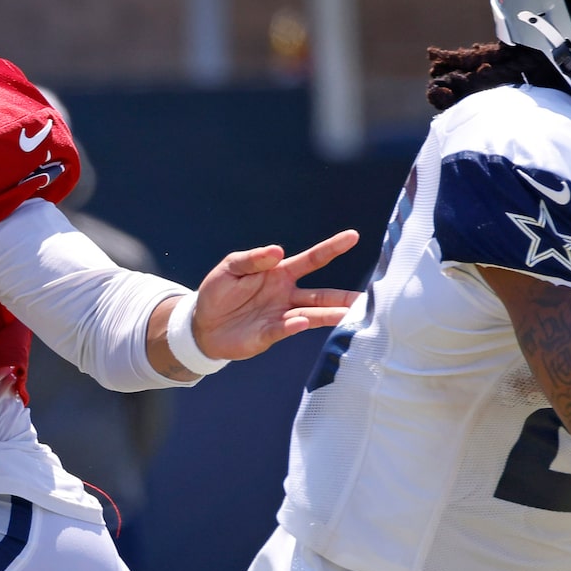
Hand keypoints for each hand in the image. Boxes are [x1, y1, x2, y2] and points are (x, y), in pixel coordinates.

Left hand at [187, 229, 360, 362]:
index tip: (353, 236)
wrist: (203, 323)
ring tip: (352, 315)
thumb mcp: (231, 267)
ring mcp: (280, 316)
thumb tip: (278, 250)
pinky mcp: (269, 334)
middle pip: (322, 295)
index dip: (331, 248)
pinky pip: (285, 329)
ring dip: (331, 315)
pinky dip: (294, 325)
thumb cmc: (219, 291)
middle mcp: (286, 295)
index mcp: (280, 273)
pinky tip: (303, 321)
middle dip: (345, 297)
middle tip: (368, 298)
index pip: (311, 260)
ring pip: (312, 315)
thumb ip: (254, 259)